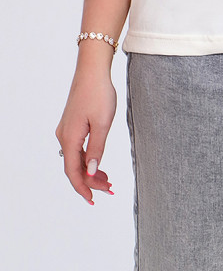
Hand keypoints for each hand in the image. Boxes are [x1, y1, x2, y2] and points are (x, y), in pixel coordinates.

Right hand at [55, 65, 116, 204]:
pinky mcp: (72, 124)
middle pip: (74, 167)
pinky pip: (78, 148)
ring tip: (108, 180)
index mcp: (70, 139)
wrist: (92, 70)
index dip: (83, 187)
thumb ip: (97, 149)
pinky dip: (89, 158)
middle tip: (109, 190)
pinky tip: (99, 163)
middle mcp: (64, 136)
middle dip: (91, 181)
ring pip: (77, 158)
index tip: (93, 199)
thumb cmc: (99, 93)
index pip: (73, 171)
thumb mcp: (103, 123)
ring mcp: (67, 130)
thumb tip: (92, 172)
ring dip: (91, 170)